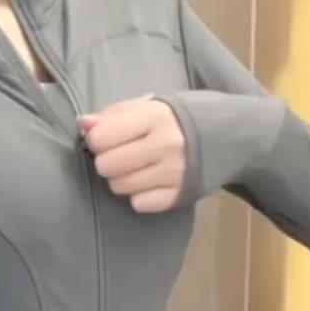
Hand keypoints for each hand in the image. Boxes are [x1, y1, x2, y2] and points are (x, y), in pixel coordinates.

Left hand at [78, 95, 185, 213]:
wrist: (226, 135)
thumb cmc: (175, 119)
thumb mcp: (147, 106)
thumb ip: (113, 114)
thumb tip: (83, 123)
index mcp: (155, 116)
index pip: (101, 138)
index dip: (97, 139)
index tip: (107, 138)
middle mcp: (165, 144)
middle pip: (107, 165)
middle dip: (107, 161)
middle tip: (121, 154)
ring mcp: (174, 172)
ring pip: (120, 186)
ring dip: (121, 179)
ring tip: (136, 167)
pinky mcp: (180, 194)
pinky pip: (139, 204)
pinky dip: (139, 196)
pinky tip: (150, 182)